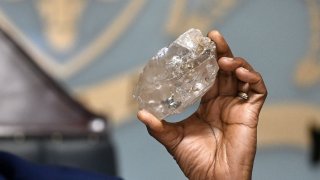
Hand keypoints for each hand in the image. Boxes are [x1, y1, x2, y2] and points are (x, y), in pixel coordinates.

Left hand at [137, 31, 266, 179]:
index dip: (205, 61)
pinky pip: (258, 91)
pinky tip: (240, 72)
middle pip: (225, 71)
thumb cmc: (195, 162)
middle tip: (213, 37)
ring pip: (243, 76)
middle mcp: (223, 102)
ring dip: (236, 63)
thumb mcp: (172, 139)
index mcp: (207, 105)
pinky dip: (252, 78)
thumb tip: (141, 112)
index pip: (208, 76)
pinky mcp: (250, 114)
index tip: (198, 46)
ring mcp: (237, 107)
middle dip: (221, 52)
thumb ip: (157, 126)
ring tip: (223, 59)